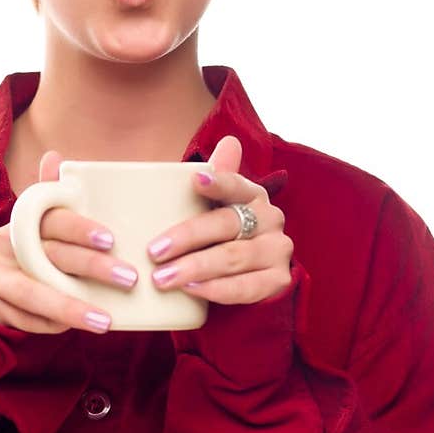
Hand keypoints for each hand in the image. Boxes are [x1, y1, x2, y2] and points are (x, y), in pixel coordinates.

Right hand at [0, 150, 137, 334]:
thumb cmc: (32, 253)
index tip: (111, 240)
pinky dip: (52, 325)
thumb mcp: (41, 227)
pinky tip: (77, 329)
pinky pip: (26, 318)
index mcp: (22, 220)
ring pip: (34, 293)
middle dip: (92, 268)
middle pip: (50, 255)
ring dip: (71, 308)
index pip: (51, 218)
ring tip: (105, 322)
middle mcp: (5, 244)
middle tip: (128, 278)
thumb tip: (55, 157)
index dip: (80, 228)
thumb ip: (52, 197)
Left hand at [146, 136, 293, 305]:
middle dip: (188, 238)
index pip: (236, 185)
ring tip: (163, 277)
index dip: (219, 183)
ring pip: (234, 258)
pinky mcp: (279, 280)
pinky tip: (192, 290)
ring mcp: (278, 250)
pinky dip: (217, 289)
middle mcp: (271, 219)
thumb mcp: (212, 209)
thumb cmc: (219, 237)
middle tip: (154, 251)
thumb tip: (229, 142)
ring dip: (196, 268)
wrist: (246, 278)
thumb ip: (215, 181)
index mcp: (252, 195)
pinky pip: (246, 287)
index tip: (196, 182)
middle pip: (227, 224)